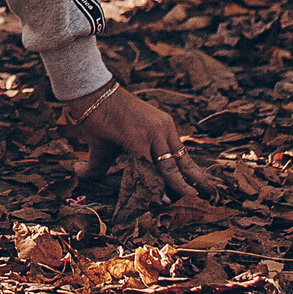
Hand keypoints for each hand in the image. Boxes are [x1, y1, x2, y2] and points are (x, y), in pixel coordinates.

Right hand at [71, 83, 221, 205]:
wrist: (88, 93)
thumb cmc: (97, 116)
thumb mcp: (106, 144)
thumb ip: (97, 166)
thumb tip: (77, 174)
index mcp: (162, 128)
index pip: (183, 156)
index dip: (196, 173)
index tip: (211, 185)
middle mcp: (162, 130)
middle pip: (184, 162)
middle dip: (199, 181)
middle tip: (215, 195)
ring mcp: (151, 135)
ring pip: (170, 168)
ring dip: (182, 187)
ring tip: (193, 201)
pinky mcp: (136, 141)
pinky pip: (151, 168)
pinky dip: (158, 185)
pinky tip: (166, 199)